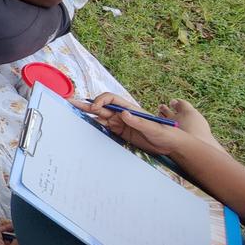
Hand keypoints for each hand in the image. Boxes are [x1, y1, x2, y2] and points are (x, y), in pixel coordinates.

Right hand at [85, 92, 207, 156]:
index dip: (101, 101)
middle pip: (102, 106)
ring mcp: (121, 123)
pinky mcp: (121, 132)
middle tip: (71, 101)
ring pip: (100, 116)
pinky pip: (105, 127)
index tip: (96, 109)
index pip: (111, 99)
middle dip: (87, 104)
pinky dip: (94, 124)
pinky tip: (86, 122)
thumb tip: (123, 113)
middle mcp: (123, 114)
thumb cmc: (166, 134)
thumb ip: (138, 121)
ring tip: (73, 110)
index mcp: (130, 109)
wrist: (172, 145)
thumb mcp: (154, 128)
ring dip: (87, 112)